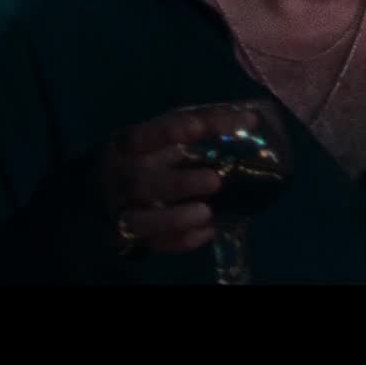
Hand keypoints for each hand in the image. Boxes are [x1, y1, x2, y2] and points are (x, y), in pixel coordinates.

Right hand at [98, 103, 264, 255]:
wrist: (114, 194)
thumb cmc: (153, 156)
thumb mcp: (170, 134)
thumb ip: (206, 124)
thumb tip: (251, 120)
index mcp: (127, 147)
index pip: (142, 137)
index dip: (168, 132)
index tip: (199, 127)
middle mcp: (120, 179)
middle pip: (141, 183)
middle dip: (178, 183)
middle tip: (215, 180)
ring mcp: (123, 211)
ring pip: (140, 221)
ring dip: (174, 218)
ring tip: (207, 212)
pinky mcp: (132, 239)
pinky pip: (154, 244)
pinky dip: (181, 240)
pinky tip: (208, 231)